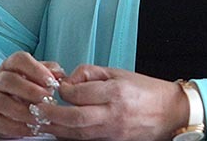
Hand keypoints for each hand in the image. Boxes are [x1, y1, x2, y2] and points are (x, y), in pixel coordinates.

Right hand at [0, 51, 64, 137]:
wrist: (10, 104)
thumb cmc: (30, 86)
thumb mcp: (41, 75)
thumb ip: (51, 72)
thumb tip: (59, 75)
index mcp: (10, 64)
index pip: (19, 60)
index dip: (35, 69)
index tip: (51, 82)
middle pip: (8, 80)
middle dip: (30, 91)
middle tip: (47, 99)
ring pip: (1, 102)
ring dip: (23, 111)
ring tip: (40, 117)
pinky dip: (16, 127)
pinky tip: (32, 129)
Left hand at [38, 65, 187, 140]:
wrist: (169, 113)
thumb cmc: (144, 89)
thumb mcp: (118, 73)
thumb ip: (90, 74)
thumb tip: (68, 81)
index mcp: (115, 92)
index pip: (80, 93)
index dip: (64, 90)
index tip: (58, 87)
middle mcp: (113, 114)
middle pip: (74, 118)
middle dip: (51, 115)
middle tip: (37, 109)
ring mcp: (112, 133)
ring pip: (76, 134)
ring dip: (55, 128)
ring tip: (40, 121)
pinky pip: (85, 140)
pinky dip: (69, 136)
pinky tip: (59, 130)